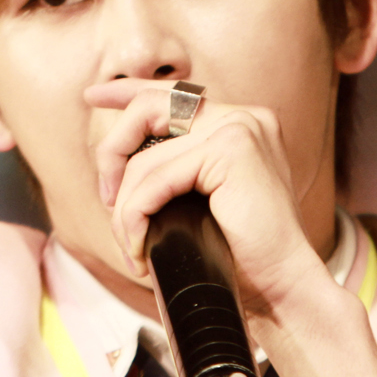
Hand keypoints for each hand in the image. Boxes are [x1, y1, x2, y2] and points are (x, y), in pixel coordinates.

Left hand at [87, 78, 328, 311]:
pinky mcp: (231, 150)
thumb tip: (120, 162)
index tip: (93, 95)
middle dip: (113, 151)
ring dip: (125, 208)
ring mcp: (240, 128)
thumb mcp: (203, 201)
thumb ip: (179, 171)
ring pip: (145, 158)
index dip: (128, 90)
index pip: (174, 93)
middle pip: (148, 107)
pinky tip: (140, 245)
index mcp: (240, 123)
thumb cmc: (243, 255)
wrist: (283, 286)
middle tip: (108, 200)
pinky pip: (156, 181)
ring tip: (132, 245)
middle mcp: (243, 116)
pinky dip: (137, 216)